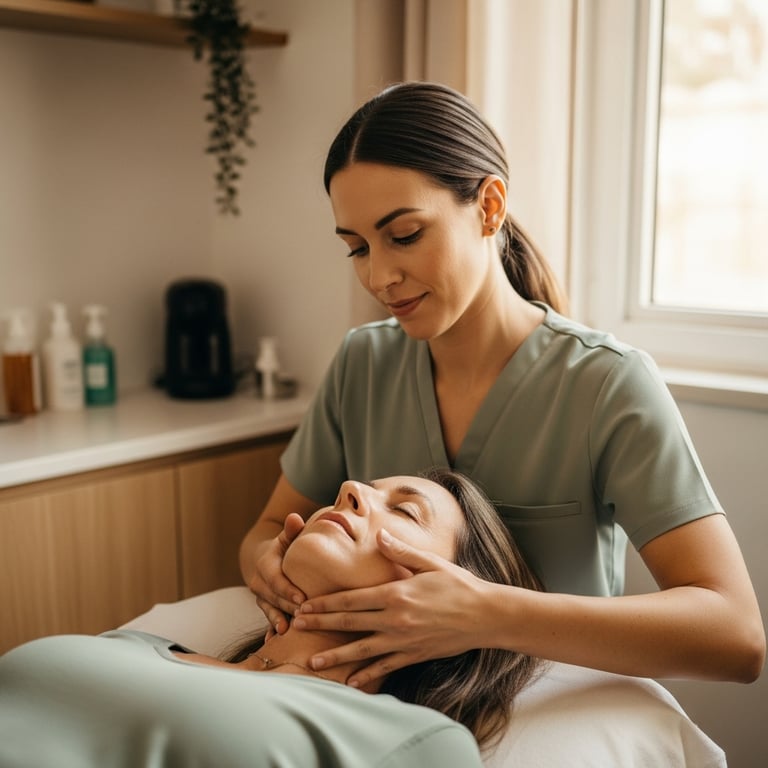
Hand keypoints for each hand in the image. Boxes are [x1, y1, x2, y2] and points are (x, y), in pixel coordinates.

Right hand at [247, 513, 306, 633]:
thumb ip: (291, 530)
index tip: (302, 598)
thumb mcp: (287, 537)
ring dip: (279, 621)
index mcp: (265, 565)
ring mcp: (260, 597)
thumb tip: (294, 517)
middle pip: (274, 597)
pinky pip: (267, 619)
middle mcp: (259, 582)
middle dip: (289, 608)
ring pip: (270, 610)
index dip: (288, 589)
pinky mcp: (265, 607)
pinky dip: (271, 630)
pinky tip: (273, 642)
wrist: (266, 559)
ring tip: (291, 632)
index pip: (276, 579)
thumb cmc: (285, 546)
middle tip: (305, 617)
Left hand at [293, 528, 486, 687]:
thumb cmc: (458, 584)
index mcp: (396, 593)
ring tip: (312, 662)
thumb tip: (379, 536)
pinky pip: (386, 666)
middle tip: (295, 627)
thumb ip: (401, 551)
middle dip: (321, 625)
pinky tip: (351, 681)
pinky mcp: (415, 654)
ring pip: (362, 650)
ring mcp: (404, 640)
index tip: (305, 605)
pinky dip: (367, 675)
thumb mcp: (430, 562)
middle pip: (350, 623)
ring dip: (336, 655)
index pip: (352, 599)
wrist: (486, 615)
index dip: (325, 603)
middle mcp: (395, 619)